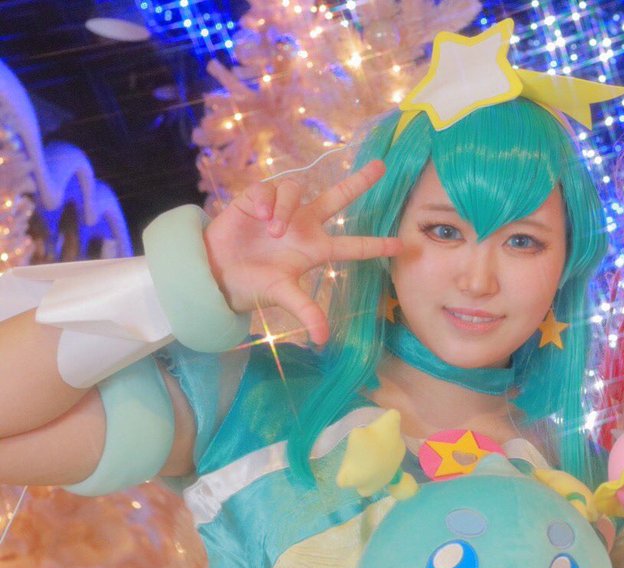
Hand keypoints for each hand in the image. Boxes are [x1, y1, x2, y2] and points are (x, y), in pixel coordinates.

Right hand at [202, 159, 402, 344]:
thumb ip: (306, 311)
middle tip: (381, 167)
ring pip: (296, 190)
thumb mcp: (282, 296)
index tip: (402, 245)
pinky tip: (258, 215)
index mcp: (315, 249)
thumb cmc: (253, 285)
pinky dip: (267, 201)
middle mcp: (304, 225)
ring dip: (287, 208)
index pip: (352, 246)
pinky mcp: (257, 198)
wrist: (216, 273)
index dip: (376, 246)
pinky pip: (269, 189)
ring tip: (273, 229)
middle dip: (359, 182)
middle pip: (337, 198)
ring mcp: (283, 209)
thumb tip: (323, 338)